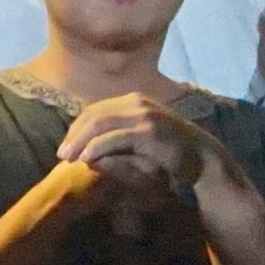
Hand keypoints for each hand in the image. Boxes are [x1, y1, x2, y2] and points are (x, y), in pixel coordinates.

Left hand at [55, 87, 190, 199]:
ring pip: (100, 123)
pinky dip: (96, 148)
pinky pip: (114, 137)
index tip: (66, 147)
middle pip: (94, 114)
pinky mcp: (148, 131)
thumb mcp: (139, 152)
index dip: (78, 129)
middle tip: (61, 155)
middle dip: (74, 135)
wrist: (203, 162)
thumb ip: (115, 150)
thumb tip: (87, 158)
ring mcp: (144, 114)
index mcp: (135, 102)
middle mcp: (137, 103)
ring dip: (80, 141)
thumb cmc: (172, 158)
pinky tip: (86, 160)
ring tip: (67, 158)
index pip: (96, 111)